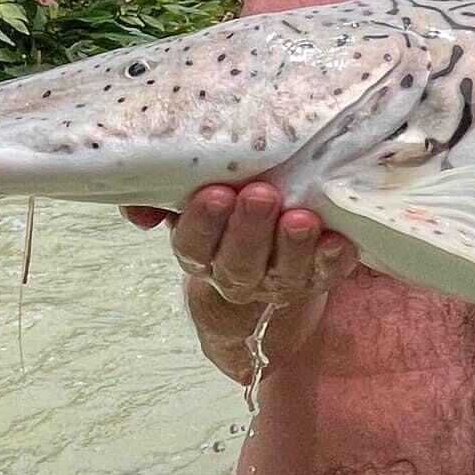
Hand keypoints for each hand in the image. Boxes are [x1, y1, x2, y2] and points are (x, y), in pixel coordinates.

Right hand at [123, 181, 358, 307]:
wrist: (260, 261)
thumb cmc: (223, 215)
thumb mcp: (188, 201)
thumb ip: (160, 197)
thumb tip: (137, 211)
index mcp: (201, 252)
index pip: (194, 245)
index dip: (204, 223)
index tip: (216, 194)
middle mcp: (237, 273)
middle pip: (238, 261)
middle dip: (249, 230)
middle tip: (261, 195)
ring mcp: (278, 280)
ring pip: (283, 271)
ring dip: (292, 246)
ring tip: (301, 218)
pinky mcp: (316, 278)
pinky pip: (325, 275)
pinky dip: (331, 260)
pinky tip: (337, 240)